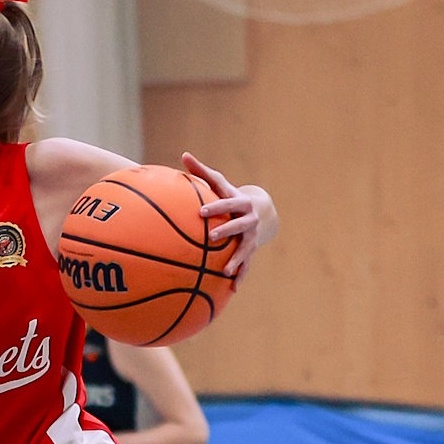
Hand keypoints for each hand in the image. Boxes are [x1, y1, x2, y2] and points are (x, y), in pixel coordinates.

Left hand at [182, 151, 277, 284]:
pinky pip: (246, 265)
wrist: (259, 210)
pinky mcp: (251, 251)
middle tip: (212, 237)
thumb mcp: (219, 183)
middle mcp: (250, 220)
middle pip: (239, 226)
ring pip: (246, 250)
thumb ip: (202, 171)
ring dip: (237, 260)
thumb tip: (184, 155)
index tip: (202, 212)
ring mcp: (252, 237)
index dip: (216, 206)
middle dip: (227, 231)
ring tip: (225, 271)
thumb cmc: (230, 196)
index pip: (228, 203)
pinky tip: (232, 289)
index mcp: (241, 203)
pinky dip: (240, 276)